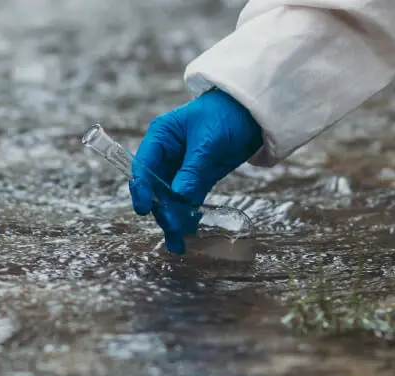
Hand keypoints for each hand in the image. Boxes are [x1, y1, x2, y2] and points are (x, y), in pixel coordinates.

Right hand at [129, 88, 262, 253]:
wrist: (252, 113)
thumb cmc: (225, 115)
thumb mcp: (208, 141)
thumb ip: (192, 169)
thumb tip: (179, 196)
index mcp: (161, 137)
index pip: (144, 165)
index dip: (142, 187)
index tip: (145, 207)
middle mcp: (166, 155)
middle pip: (155, 187)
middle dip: (162, 209)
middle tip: (172, 228)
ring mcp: (181, 168)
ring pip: (170, 198)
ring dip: (174, 219)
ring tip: (179, 243)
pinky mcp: (197, 178)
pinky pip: (188, 201)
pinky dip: (188, 216)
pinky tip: (189, 233)